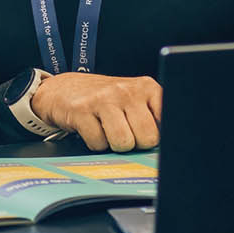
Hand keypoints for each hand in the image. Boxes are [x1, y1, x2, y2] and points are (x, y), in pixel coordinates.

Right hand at [30, 73, 160, 152]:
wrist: (64, 89)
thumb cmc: (105, 100)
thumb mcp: (134, 100)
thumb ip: (153, 117)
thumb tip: (169, 145)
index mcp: (146, 87)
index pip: (167, 121)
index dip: (158, 135)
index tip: (148, 134)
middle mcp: (127, 90)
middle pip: (147, 138)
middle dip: (136, 144)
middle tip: (125, 133)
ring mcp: (104, 99)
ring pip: (124, 143)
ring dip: (115, 145)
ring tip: (108, 131)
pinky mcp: (82, 110)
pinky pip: (99, 144)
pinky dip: (95, 144)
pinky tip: (92, 129)